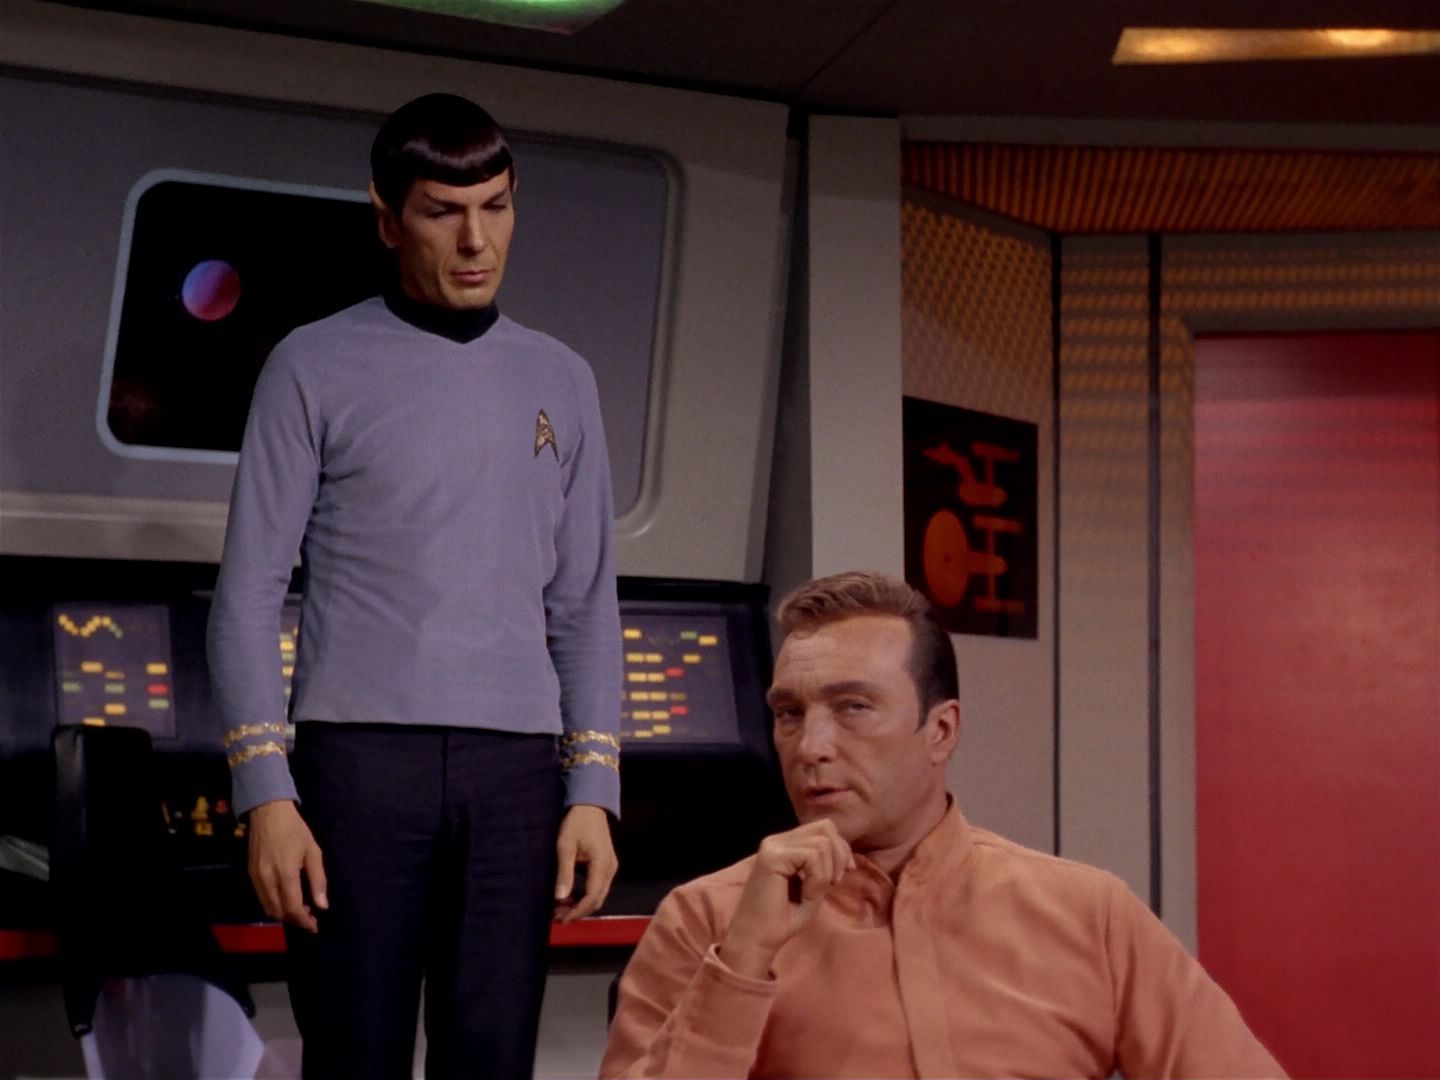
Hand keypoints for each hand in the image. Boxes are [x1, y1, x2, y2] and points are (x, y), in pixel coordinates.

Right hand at [247, 799, 327, 932]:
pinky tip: (286, 898)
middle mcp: (268, 879)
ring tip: (300, 909)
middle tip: (309, 917)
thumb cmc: (295, 830)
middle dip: (294, 920)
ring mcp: (256, 878)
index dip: (304, 921)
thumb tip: (322, 906)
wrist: (268, 813)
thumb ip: (318, 880)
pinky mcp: (250, 875)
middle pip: (279, 912)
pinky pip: (262, 898)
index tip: (314, 926)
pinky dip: (274, 904)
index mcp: (286, 873)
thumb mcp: (313, 851)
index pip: (293, 908)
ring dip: (283, 914)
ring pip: (268, 908)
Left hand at [554, 804, 617, 923]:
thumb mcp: (565, 846)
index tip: (561, 919)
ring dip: (581, 905)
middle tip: (557, 917)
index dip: (577, 911)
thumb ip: (564, 873)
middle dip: (578, 911)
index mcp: (602, 864)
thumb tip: (560, 898)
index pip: (592, 897)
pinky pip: (598, 887)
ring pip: (598, 895)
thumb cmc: (576, 823)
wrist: (591, 806)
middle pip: (597, 900)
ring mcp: (611, 867)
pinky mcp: (607, 866)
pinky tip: (570, 897)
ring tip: (561, 909)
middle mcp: (610, 869)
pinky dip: (585, 896)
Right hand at [719, 820, 853, 978]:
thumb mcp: (814, 887)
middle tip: (834, 883)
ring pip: (821, 843)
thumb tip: (845, 853)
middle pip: (825, 827)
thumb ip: (825, 866)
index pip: (824, 828)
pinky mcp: (772, 856)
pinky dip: (816, 879)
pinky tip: (805, 895)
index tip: (843, 874)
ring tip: (813, 893)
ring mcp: (773, 846)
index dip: (841, 848)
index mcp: (785, 844)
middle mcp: (777, 840)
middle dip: (839, 855)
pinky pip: (812, 857)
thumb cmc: (784, 919)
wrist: (758, 939)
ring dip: (826, 872)